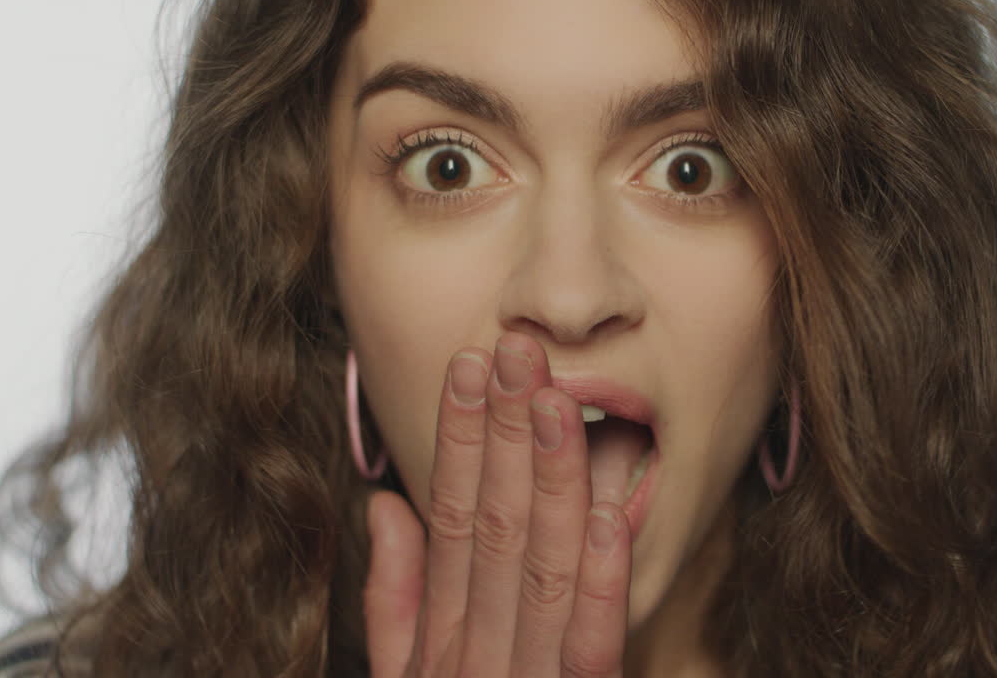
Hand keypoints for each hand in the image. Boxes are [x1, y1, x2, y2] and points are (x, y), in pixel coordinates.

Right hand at [363, 332, 632, 676]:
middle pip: (495, 524)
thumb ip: (397, 598)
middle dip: (505, 431)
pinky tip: (611, 518)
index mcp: (443, 632)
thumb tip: (385, 504)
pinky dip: (600, 583)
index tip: (468, 365)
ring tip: (557, 402)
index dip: (459, 437)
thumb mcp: (409, 673)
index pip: (451, 515)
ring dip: (552, 480)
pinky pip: (591, 646)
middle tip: (516, 350)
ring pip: (544, 567)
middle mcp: (478, 650)